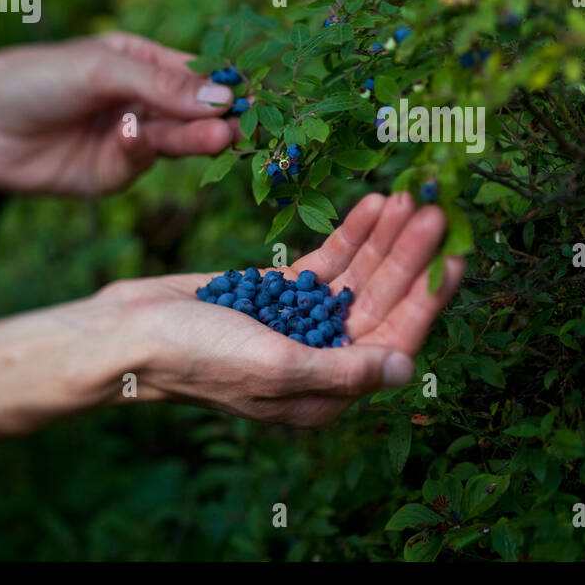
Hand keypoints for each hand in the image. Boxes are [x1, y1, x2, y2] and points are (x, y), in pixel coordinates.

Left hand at [0, 32, 240, 194]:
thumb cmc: (32, 79)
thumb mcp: (101, 69)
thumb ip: (163, 85)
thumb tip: (223, 99)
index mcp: (142, 62)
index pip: (199, 72)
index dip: (228, 83)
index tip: (258, 92)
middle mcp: (142, 100)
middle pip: (194, 110)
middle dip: (219, 116)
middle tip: (245, 123)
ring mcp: (129, 138)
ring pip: (176, 139)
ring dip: (198, 137)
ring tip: (222, 137)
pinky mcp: (114, 174)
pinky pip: (144, 162)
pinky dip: (149, 150)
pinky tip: (144, 137)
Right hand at [102, 193, 464, 426]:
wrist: (127, 333)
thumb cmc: (194, 358)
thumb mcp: (274, 367)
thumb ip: (342, 370)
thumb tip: (405, 369)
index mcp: (326, 390)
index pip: (394, 339)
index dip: (428, 298)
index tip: (457, 257)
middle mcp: (322, 357)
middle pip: (381, 299)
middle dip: (408, 256)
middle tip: (434, 208)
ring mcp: (301, 322)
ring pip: (357, 275)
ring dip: (384, 237)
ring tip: (408, 194)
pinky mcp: (280, 292)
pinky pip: (327, 261)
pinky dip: (350, 233)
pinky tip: (371, 203)